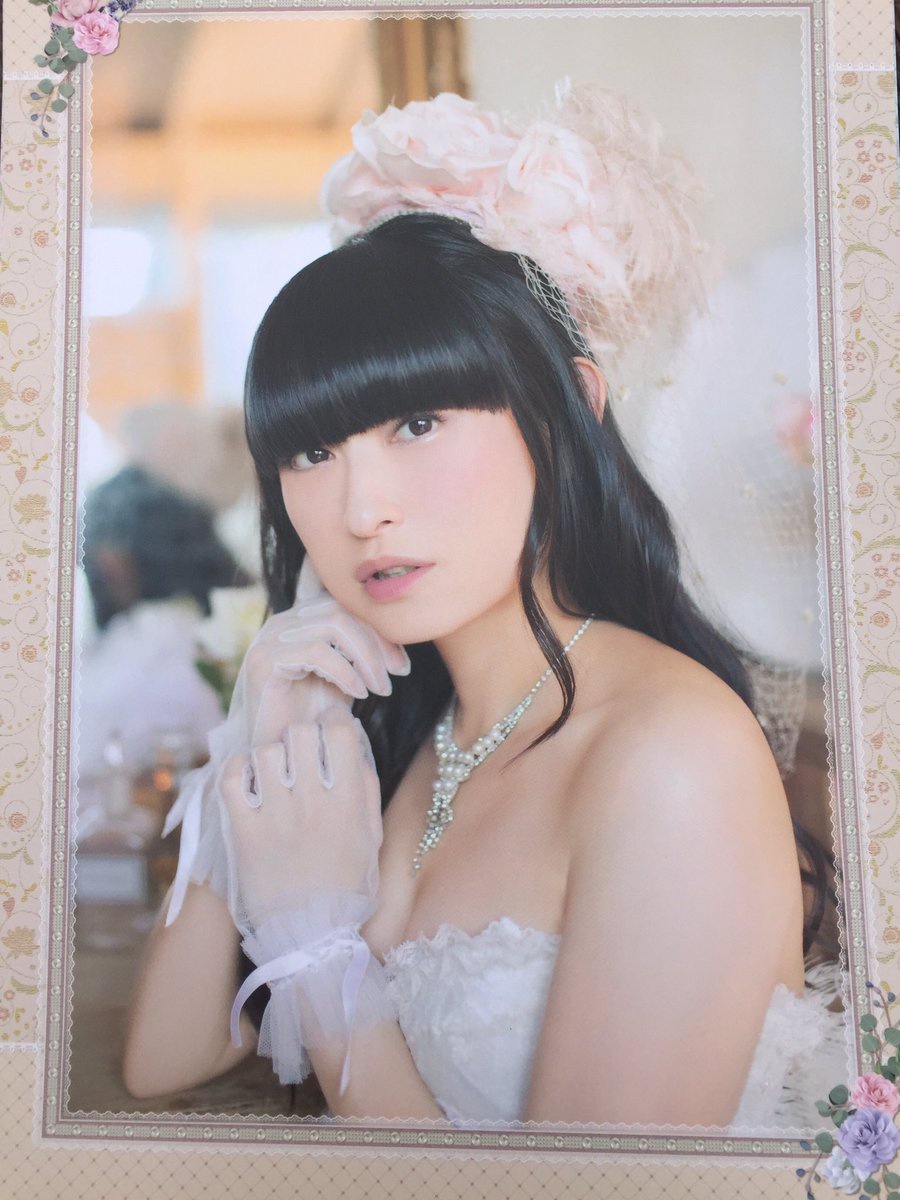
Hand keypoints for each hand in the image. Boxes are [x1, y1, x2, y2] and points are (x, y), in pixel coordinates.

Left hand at [220, 705, 382, 925]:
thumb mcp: (371, 837)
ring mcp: (274, 816)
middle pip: (300, 733)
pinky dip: (238, 772)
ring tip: (274, 775)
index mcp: (348, 802)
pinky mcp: (244, 832)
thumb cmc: (346, 887)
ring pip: (265, 752)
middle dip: (302, 737)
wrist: (310, 937)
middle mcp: (312, 802)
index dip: (334, 724)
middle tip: (300, 754)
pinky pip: (232, 778)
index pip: (339, 731)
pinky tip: (249, 782)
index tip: (329, 733)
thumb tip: (352, 748)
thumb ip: (365, 789)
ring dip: (270, 757)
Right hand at [239, 557, 409, 746]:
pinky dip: (346, 671)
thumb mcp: (348, 675)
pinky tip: (360, 693)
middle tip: (400, 671)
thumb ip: (361, 648)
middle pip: (341, 607)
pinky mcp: (263, 661)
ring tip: (382, 687)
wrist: (282, 756)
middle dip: (379, 638)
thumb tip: (397, 626)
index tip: (379, 584)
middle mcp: (282, 621)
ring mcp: (269, 639)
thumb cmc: (315, 716)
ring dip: (367, 657)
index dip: (347, 582)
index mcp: (300, 620)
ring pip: (333, 625)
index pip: (320, 582)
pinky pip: (317, 652)